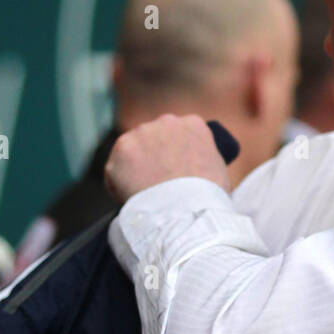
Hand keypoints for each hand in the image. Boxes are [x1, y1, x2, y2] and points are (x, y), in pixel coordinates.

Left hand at [104, 114, 231, 204]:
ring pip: (132, 153)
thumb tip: (191, 165)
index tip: (173, 173)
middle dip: (152, 159)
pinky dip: (119, 186)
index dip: (174, 156)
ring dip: (134, 171)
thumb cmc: (208, 200)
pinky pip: (115, 170)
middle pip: (153, 140)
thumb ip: (201, 158)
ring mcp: (143, 133)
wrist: (187, 212)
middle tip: (156, 187)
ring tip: (146, 197)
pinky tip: (132, 200)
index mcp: (193, 125)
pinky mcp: (122, 149)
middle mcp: (167, 121)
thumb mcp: (217, 172)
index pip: (178, 135)